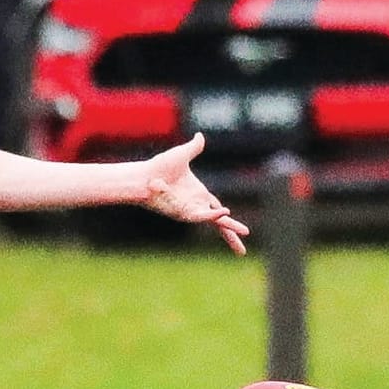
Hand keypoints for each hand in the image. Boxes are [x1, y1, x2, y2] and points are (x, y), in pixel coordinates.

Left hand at [140, 134, 248, 254]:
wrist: (143, 175)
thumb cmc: (159, 167)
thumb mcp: (182, 155)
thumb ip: (194, 148)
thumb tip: (200, 136)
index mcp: (199, 194)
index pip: (217, 209)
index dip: (227, 218)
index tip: (241, 230)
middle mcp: (196, 205)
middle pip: (219, 222)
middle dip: (231, 235)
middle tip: (242, 252)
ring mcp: (190, 210)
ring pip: (213, 221)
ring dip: (228, 227)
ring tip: (244, 232)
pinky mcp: (183, 212)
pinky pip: (201, 215)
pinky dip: (212, 214)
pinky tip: (224, 212)